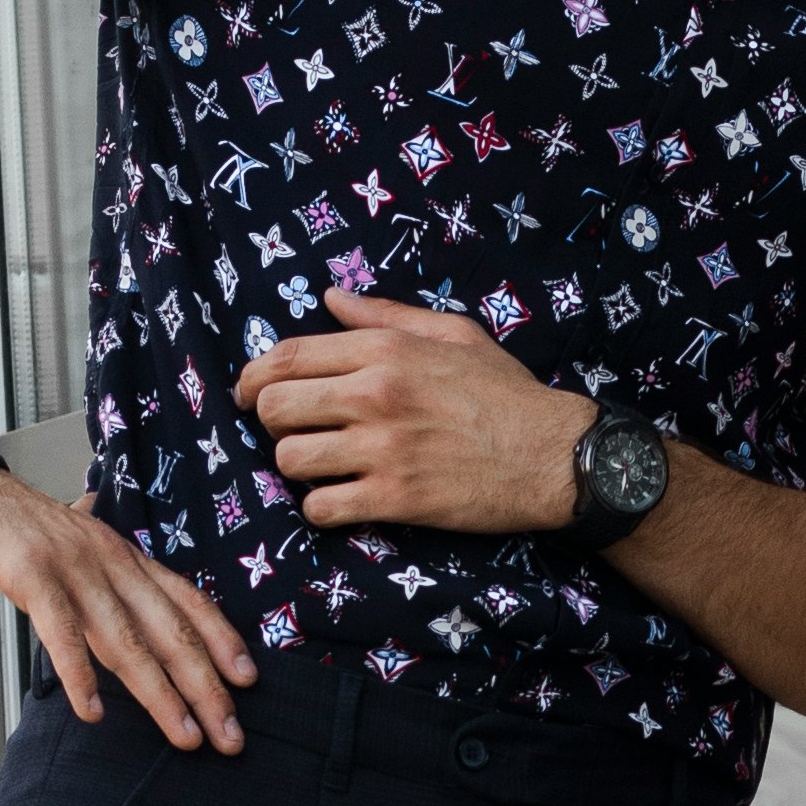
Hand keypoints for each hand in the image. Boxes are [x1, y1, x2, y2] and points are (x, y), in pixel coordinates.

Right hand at [0, 467, 256, 750]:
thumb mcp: (74, 544)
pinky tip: (91, 711)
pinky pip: (62, 632)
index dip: (221, 640)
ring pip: (128, 639)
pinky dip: (79, 674)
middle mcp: (109, 561)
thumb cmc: (11, 525)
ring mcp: (72, 567)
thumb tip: (131, 584)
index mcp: (123, 556)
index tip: (248, 681)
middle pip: (170, 630)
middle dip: (206, 688)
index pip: (187, 600)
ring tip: (184, 736)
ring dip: (160, 694)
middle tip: (230, 736)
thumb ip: (105, 569)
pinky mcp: (30, 574)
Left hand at [236, 287, 593, 532]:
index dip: (253, 377)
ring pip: (289, 459)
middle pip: (274, 408)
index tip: (249, 394)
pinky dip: (320, 508)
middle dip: (272, 423)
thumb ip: (385, 315)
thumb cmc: (506, 393)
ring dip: (297, 467)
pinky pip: (319, 507)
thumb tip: (331, 297)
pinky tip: (341, 501)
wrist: (556, 456)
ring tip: (322, 467)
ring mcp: (382, 448)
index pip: (286, 356)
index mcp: (384, 350)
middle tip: (295, 433)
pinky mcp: (394, 498)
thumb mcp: (453, 334)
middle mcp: (375, 394)